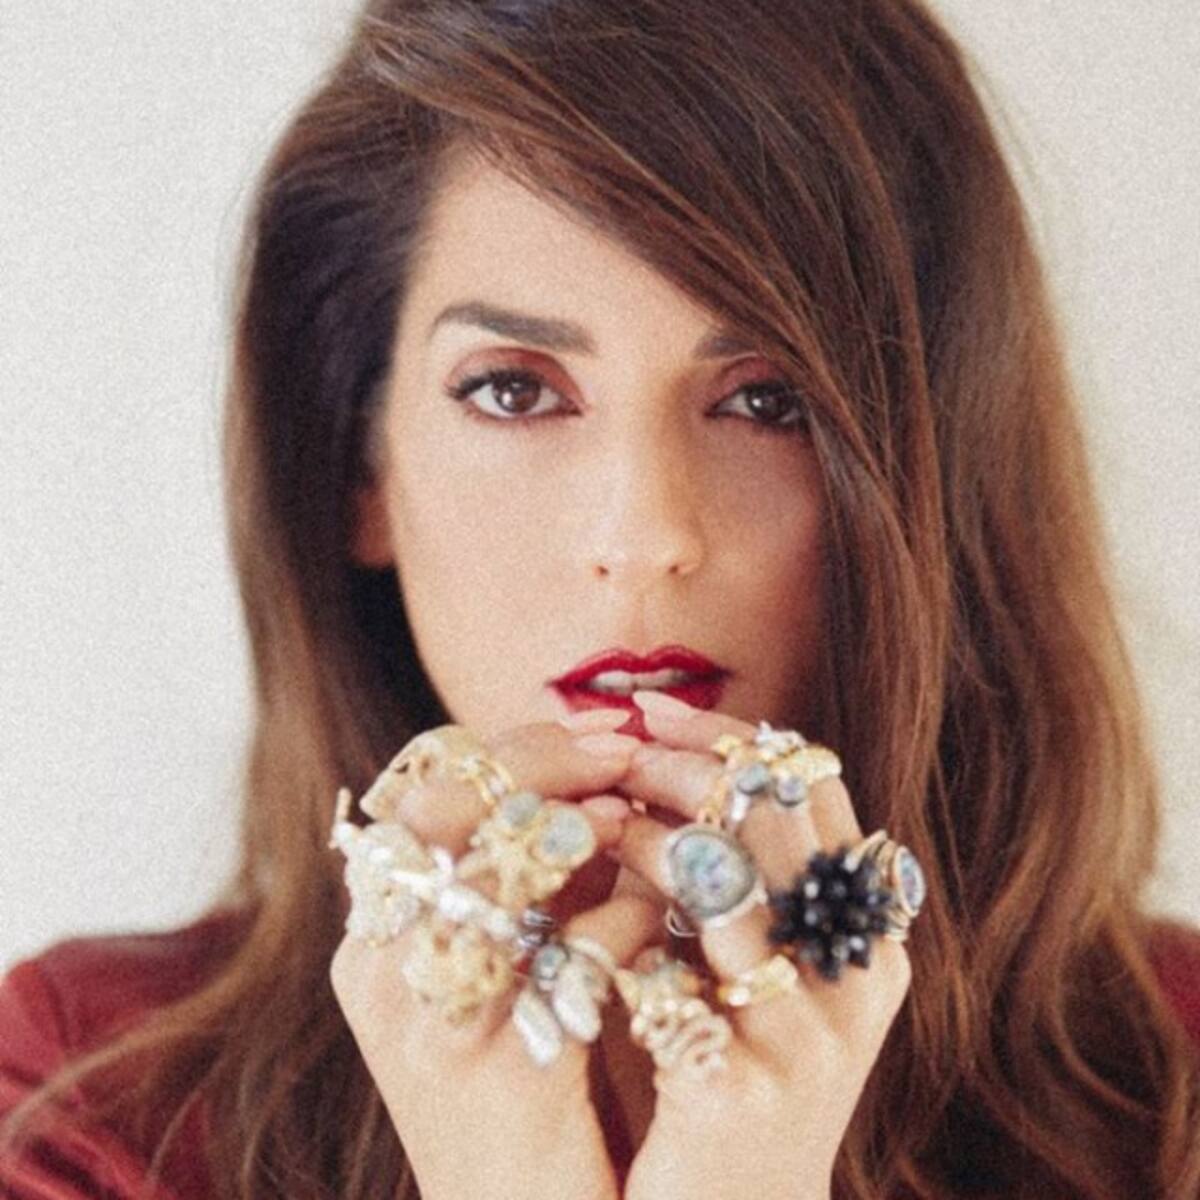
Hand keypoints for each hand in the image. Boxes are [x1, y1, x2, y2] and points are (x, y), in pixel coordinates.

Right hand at [330, 711, 660, 1199]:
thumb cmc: (529, 1068)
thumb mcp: (511, 954)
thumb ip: (536, 868)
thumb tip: (599, 769)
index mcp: (376, 931)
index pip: (423, 785)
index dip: (514, 745)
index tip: (597, 732)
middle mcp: (381, 966)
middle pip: (446, 806)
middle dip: (547, 767)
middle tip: (622, 753)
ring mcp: (432, 1020)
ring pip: (495, 869)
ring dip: (578, 831)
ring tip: (633, 821)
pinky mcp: (501, 1073)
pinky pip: (569, 956)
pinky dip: (621, 922)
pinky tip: (654, 923)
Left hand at [610, 695, 911, 1199]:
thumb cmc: (722, 1064)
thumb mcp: (740, 956)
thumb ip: (720, 869)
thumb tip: (645, 754)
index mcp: (864, 928)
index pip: (810, 786)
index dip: (728, 737)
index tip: (648, 712)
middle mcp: (857, 973)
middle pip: (773, 816)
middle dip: (681, 768)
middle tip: (611, 752)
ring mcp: (809, 1034)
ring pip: (728, 880)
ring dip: (649, 835)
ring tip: (595, 821)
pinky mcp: (741, 1087)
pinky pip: (671, 971)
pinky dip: (619, 924)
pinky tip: (582, 915)